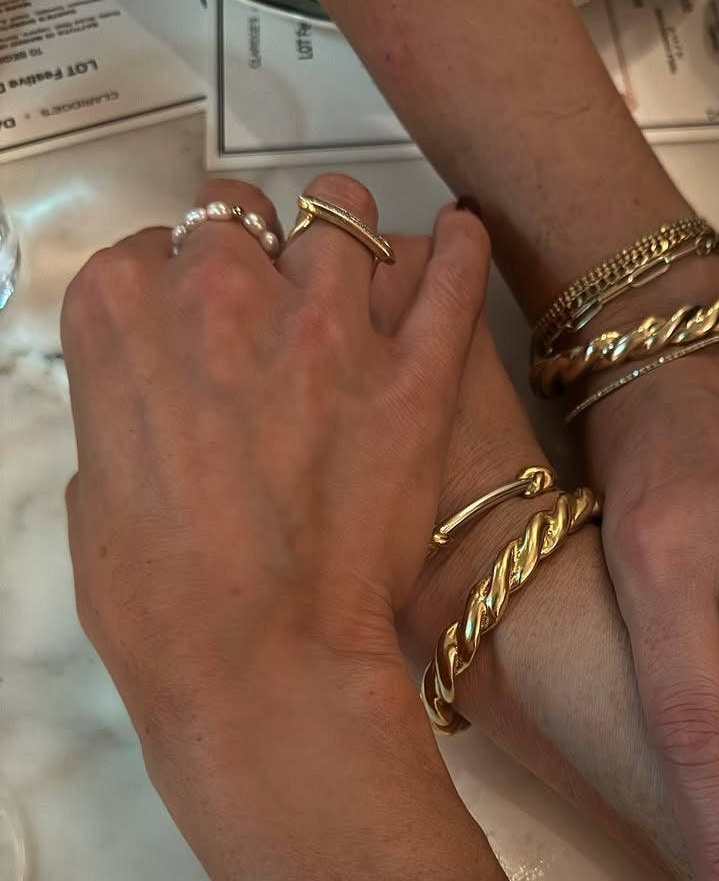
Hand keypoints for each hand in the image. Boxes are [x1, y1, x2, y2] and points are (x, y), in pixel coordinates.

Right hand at [61, 174, 490, 880]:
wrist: (263, 667)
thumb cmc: (158, 608)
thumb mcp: (97, 494)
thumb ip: (127, 413)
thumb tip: (160, 396)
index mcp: (121, 314)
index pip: (153, 246)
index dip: (180, 281)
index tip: (199, 320)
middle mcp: (220, 292)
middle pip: (241, 213)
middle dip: (253, 250)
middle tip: (271, 306)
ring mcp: (327, 325)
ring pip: (342, 213)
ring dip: (342, 242)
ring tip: (355, 284)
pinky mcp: (416, 373)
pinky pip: (449, 271)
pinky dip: (457, 248)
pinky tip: (458, 240)